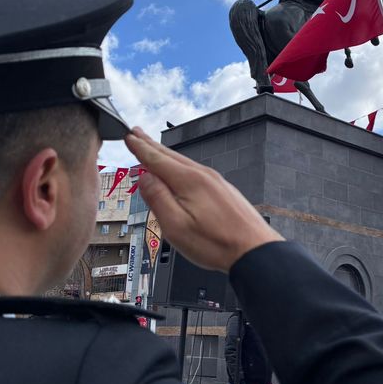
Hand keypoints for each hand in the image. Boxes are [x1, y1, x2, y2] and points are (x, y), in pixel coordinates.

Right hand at [126, 128, 283, 272]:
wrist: (254, 250)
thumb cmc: (216, 243)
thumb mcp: (176, 226)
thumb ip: (157, 199)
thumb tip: (144, 177)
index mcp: (189, 181)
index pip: (157, 159)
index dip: (140, 148)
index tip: (129, 137)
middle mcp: (203, 175)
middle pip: (170, 156)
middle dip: (150, 144)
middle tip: (136, 133)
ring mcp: (216, 181)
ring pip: (184, 162)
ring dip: (165, 154)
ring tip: (152, 149)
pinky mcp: (223, 190)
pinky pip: (196, 171)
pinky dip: (180, 166)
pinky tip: (178, 171)